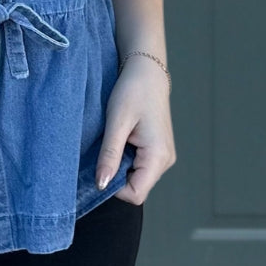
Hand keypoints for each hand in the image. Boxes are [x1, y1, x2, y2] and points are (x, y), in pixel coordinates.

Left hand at [95, 54, 175, 204]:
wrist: (147, 72)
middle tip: (104, 151)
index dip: (114, 188)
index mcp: (158, 156)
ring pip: (137, 178)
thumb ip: (109, 155)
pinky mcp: (158, 151)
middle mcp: (165, 160)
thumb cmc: (133, 91)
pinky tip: (121, 140)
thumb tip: (101, 184)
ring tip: (114, 142)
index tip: (100, 167)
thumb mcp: (116, 123)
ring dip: (120, 167)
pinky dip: (125, 159)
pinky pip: (139, 167)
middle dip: (116, 176)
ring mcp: (164, 156)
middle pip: (136, 188)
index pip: (135, 194)